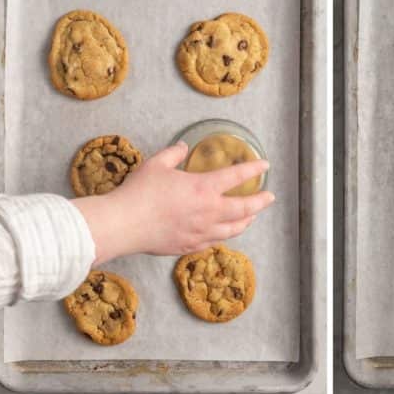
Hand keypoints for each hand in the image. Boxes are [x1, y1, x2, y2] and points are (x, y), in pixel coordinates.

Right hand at [73, 141, 273, 265]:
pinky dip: (224, 236)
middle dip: (260, 202)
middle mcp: (207, 212)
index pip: (236, 176)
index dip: (253, 169)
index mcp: (203, 188)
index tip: (265, 165)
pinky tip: (223, 233)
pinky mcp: (188, 246)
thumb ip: (173, 154)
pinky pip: (213, 242)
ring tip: (251, 217)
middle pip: (243, 209)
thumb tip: (182, 147)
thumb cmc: (140, 192)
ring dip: (246, 221)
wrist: (124, 224)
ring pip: (232, 230)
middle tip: (269, 197)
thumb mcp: (157, 164)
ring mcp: (200, 233)